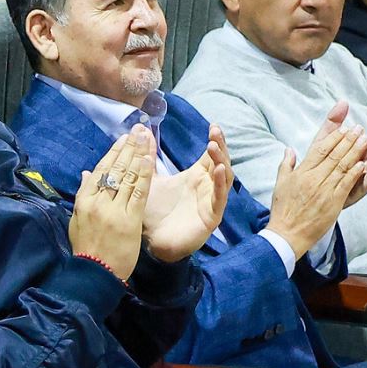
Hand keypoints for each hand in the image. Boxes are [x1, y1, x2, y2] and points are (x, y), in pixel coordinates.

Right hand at [68, 126, 153, 279]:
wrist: (94, 273)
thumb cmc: (86, 249)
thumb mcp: (77, 220)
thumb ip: (83, 195)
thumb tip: (86, 173)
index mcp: (84, 200)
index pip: (100, 170)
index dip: (114, 152)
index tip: (123, 138)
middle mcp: (98, 201)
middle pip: (115, 168)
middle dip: (128, 147)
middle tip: (138, 129)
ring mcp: (113, 210)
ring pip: (127, 177)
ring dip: (138, 155)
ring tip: (146, 138)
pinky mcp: (129, 220)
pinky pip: (138, 193)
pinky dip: (144, 175)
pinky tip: (150, 160)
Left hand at [142, 125, 231, 261]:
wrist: (151, 242)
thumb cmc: (154, 213)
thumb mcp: (150, 181)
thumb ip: (148, 159)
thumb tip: (142, 132)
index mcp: (196, 177)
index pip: (211, 155)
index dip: (215, 140)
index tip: (213, 125)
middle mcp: (207, 187)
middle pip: (221, 162)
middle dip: (220, 146)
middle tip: (215, 131)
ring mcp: (211, 201)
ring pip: (224, 178)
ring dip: (221, 161)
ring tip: (214, 146)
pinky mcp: (211, 217)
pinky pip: (219, 198)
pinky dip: (219, 184)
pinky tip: (218, 170)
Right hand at [266, 102, 366, 251]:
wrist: (287, 233)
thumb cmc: (283, 210)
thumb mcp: (280, 184)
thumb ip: (286, 165)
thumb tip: (289, 149)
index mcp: (301, 172)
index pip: (320, 149)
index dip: (334, 137)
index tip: (344, 128)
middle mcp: (313, 178)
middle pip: (334, 154)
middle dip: (348, 140)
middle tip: (359, 129)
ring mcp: (324, 190)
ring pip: (342, 166)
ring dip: (356, 152)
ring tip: (366, 140)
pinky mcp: (333, 202)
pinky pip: (347, 184)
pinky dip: (356, 172)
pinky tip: (364, 163)